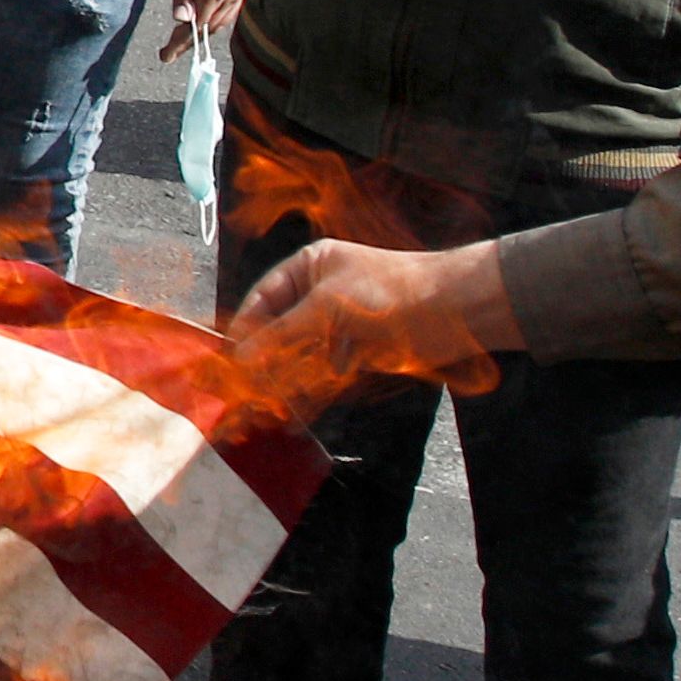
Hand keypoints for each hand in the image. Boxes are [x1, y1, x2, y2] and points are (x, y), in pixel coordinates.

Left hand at [164, 0, 248, 58]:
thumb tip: (181, 20)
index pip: (196, 25)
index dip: (179, 42)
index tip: (166, 56)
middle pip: (207, 29)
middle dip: (187, 41)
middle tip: (167, 52)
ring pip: (216, 24)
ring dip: (198, 32)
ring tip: (177, 40)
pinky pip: (223, 14)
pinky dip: (209, 21)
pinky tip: (196, 22)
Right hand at [229, 233, 516, 383]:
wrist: (453, 310)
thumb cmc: (387, 293)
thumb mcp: (326, 308)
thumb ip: (281, 335)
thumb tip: (240, 359)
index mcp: (309, 267)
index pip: (263, 298)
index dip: (245, 329)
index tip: (227, 362)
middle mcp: (320, 294)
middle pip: (279, 330)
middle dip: (260, 362)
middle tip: (239, 392)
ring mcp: (339, 324)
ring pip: (300, 355)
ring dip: (281, 381)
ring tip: (260, 409)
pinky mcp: (358, 351)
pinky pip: (324, 372)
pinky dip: (309, 391)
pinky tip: (292, 413)